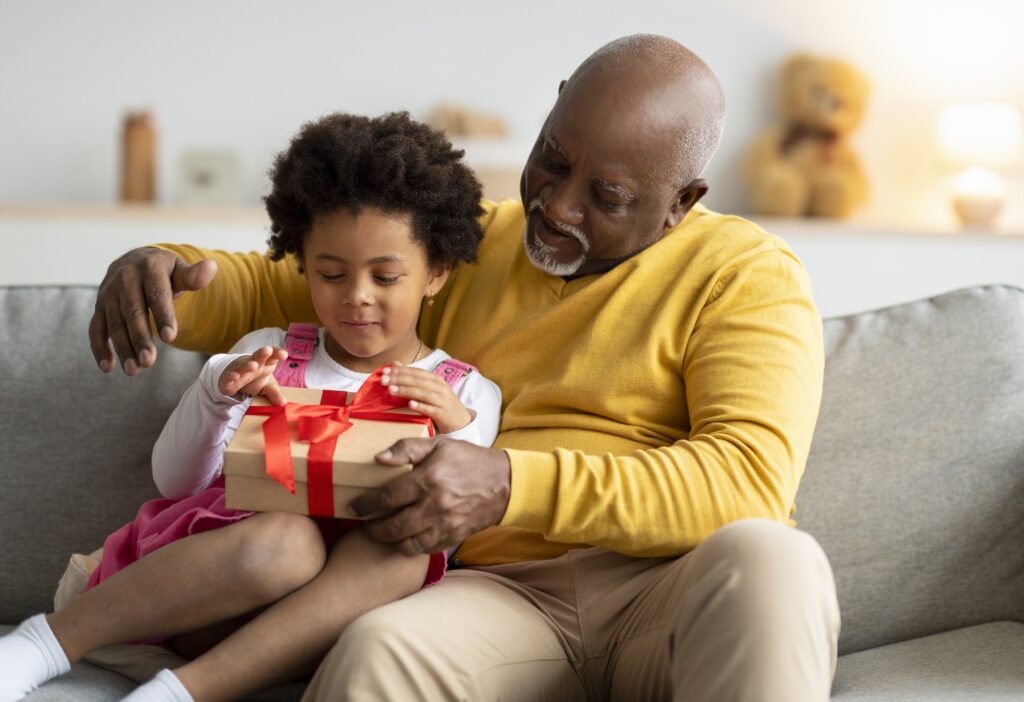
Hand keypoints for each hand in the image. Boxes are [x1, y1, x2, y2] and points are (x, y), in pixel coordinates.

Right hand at [89, 247, 218, 375]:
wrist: (134, 260)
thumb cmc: (164, 271)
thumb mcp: (179, 270)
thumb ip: (194, 276)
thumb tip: (212, 268)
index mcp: (148, 267)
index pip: (156, 294)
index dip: (163, 315)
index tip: (171, 338)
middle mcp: (124, 279)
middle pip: (133, 312)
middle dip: (140, 338)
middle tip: (149, 362)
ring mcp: (108, 293)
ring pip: (114, 323)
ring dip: (123, 347)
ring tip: (133, 370)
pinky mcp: (99, 307)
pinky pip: (96, 328)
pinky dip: (99, 348)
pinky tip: (108, 367)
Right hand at [218, 346, 288, 404]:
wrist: (235, 378)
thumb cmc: (255, 378)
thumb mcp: (268, 386)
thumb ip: (275, 393)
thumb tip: (283, 403)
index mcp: (265, 363)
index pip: (272, 355)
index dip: (277, 353)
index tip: (284, 355)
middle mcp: (253, 364)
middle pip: (258, 356)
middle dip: (263, 353)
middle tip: (267, 350)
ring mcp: (240, 369)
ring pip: (243, 365)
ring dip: (248, 365)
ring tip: (253, 366)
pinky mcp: (229, 379)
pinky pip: (230, 377)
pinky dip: (232, 376)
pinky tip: (235, 377)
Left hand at [351, 438, 510, 556]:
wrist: (504, 483)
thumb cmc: (468, 460)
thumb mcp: (439, 445)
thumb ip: (406, 449)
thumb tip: (377, 458)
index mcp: (428, 479)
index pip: (386, 498)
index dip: (365, 505)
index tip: (355, 506)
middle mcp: (435, 505)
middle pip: (391, 526)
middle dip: (372, 527)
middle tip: (364, 522)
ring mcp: (445, 525)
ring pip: (405, 543)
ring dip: (389, 540)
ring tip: (381, 531)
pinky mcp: (453, 537)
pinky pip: (423, 549)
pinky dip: (409, 546)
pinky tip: (404, 536)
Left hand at [381, 363, 472, 433]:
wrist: (461, 421)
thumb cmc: (441, 404)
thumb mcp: (430, 389)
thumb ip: (413, 377)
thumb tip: (394, 364)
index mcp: (435, 380)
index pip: (416, 372)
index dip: (400, 371)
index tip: (384, 371)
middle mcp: (440, 388)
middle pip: (417, 381)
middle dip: (399, 379)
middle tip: (383, 380)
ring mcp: (442, 400)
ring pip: (423, 393)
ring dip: (406, 391)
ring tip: (391, 390)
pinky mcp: (443, 414)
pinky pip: (431, 409)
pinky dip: (421, 406)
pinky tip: (410, 405)